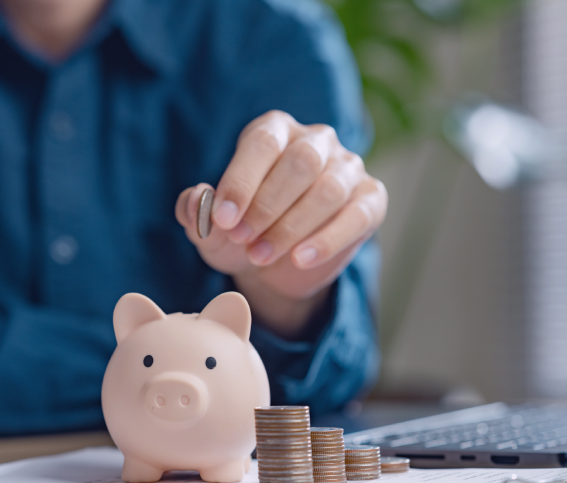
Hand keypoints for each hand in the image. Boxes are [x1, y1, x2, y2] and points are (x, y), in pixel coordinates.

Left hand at [175, 111, 386, 337]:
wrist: (275, 268)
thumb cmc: (241, 233)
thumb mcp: (211, 227)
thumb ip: (196, 210)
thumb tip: (197, 199)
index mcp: (274, 131)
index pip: (263, 143)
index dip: (241, 181)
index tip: (222, 219)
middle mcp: (315, 140)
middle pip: (300, 162)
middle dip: (266, 205)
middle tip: (240, 239)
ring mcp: (347, 167)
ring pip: (328, 190)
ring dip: (290, 227)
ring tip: (259, 255)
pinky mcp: (370, 199)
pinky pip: (356, 216)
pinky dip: (327, 240)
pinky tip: (299, 260)